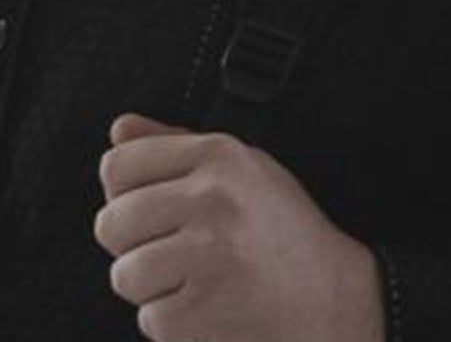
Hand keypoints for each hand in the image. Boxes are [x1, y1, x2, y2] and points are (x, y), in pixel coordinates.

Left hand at [94, 113, 384, 341]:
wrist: (339, 303)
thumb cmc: (283, 235)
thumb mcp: (243, 172)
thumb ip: (177, 146)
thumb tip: (118, 128)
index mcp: (219, 155)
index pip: (117, 166)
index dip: (124, 196)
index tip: (153, 215)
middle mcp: (213, 198)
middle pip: (111, 223)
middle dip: (133, 248)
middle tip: (176, 257)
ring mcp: (209, 255)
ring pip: (125, 276)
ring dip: (154, 291)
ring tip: (197, 285)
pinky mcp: (206, 310)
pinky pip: (152, 319)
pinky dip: (177, 326)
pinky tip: (214, 312)